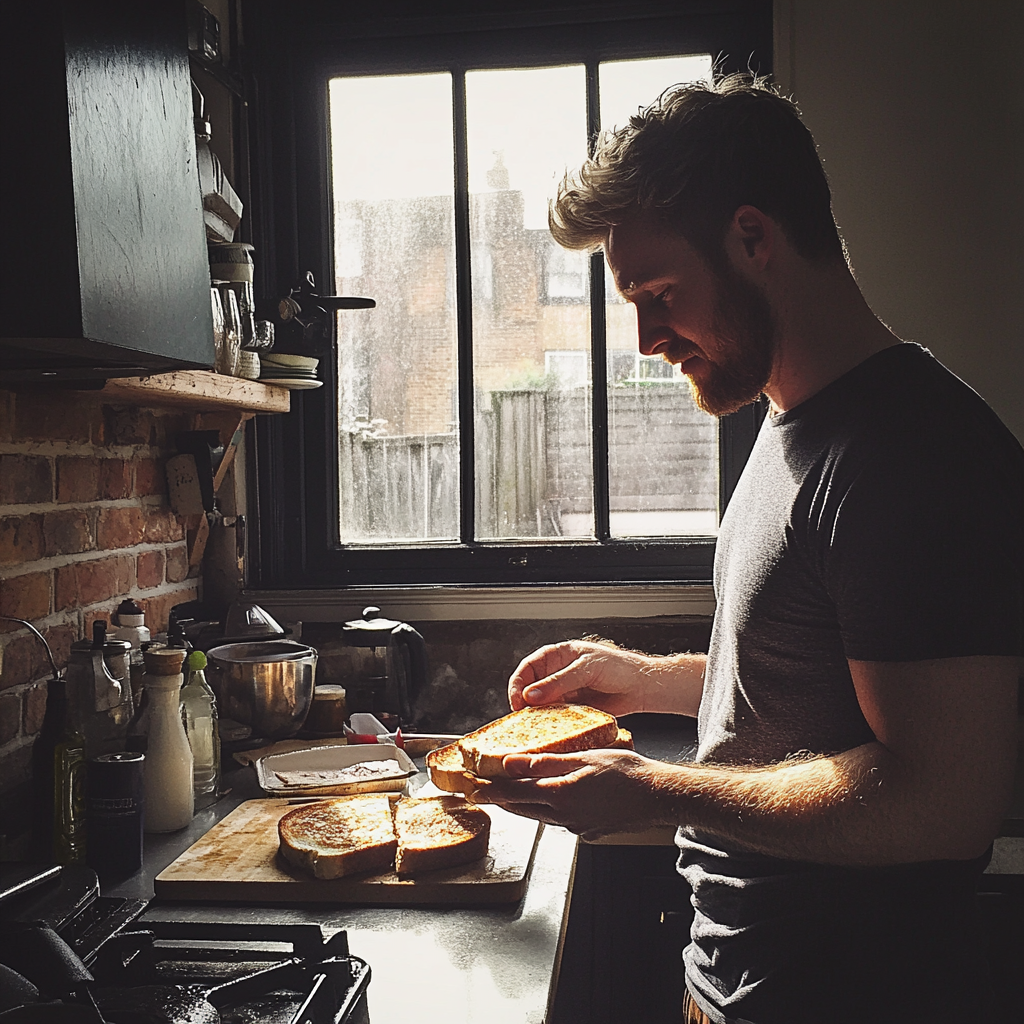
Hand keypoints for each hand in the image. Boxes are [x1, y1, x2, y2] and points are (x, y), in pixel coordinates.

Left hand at [469, 749, 664, 840]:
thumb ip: (544, 762)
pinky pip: (561, 821)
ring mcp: (576, 827)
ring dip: (523, 807)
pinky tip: (552, 802)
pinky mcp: (589, 832)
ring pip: (540, 816)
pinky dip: (549, 811)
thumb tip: (511, 762)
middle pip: (522, 808)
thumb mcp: (583, 757)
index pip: (514, 792)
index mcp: (559, 794)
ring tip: (509, 798)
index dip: (491, 789)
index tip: (474, 787)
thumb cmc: (628, 772)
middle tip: (482, 794)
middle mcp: (564, 815)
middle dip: (501, 801)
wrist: (658, 797)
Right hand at [507, 640, 656, 714]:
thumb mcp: (586, 670)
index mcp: (557, 655)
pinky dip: (551, 724)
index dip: (518, 684)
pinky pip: (555, 716)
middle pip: (530, 688)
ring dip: (537, 715)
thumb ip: (558, 682)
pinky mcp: (572, 708)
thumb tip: (531, 695)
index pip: (528, 668)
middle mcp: (557, 673)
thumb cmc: (618, 668)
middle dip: (524, 703)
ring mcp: (564, 692)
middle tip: (523, 719)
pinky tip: (552, 730)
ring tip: (536, 727)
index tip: (518, 701)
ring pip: (541, 704)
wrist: (642, 687)